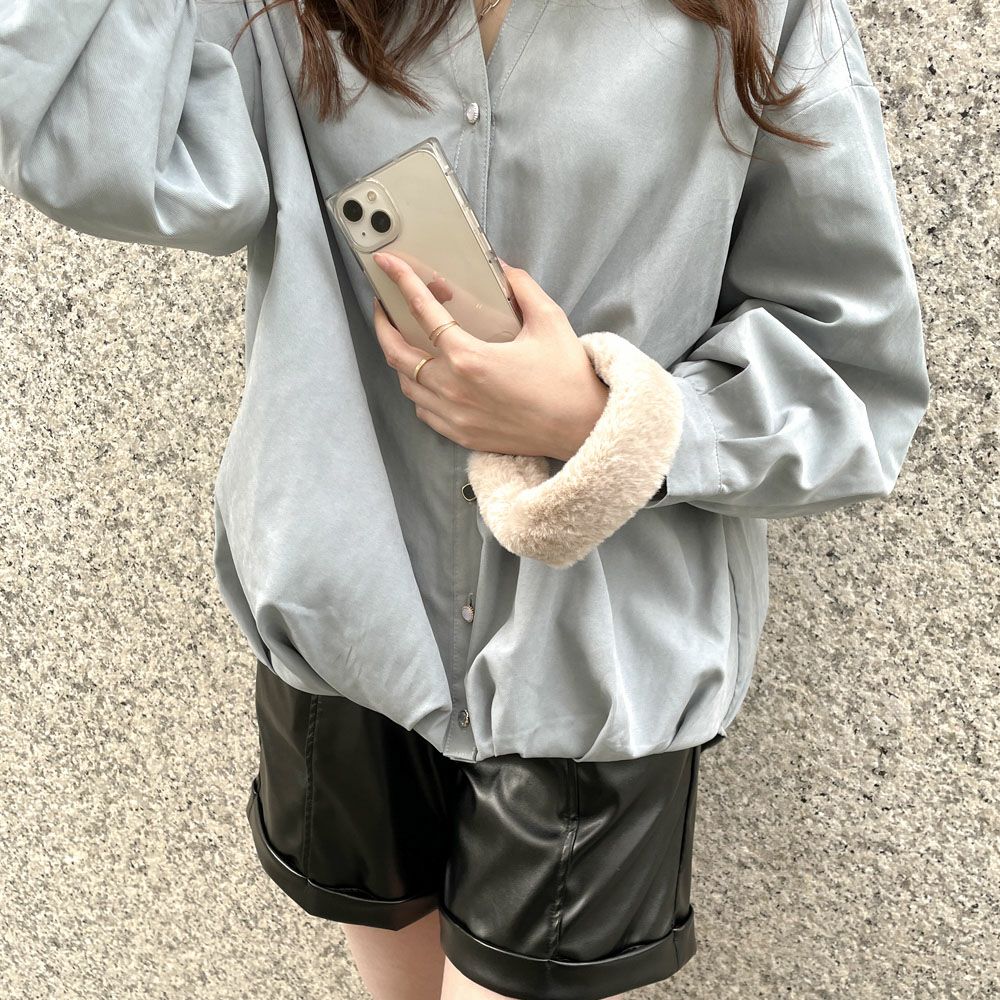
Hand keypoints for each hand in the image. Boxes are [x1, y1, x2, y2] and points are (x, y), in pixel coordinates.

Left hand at [371, 250, 609, 461]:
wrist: (583, 428)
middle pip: (397, 353)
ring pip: (406, 384)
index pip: (424, 313)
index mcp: (470, 358)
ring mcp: (454, 416)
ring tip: (405, 340)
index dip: (403, 284)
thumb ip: (521, 288)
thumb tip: (501, 269)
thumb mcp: (550, 321)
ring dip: (400, 359)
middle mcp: (453, 389)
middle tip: (385, 307)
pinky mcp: (461, 434)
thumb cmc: (567, 377)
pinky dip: (417, 390)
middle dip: (383, 325)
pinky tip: (426, 377)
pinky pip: (423, 411)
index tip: (389, 266)